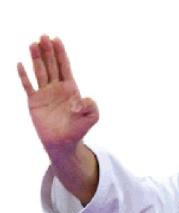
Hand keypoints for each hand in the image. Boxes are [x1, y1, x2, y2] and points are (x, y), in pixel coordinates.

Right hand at [17, 34, 98, 152]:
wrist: (63, 144)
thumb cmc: (78, 130)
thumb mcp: (91, 118)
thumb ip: (92, 107)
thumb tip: (82, 100)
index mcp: (70, 89)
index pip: (65, 67)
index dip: (61, 53)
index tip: (57, 39)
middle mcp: (56, 88)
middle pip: (51, 65)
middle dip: (48, 51)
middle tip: (44, 36)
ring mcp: (44, 93)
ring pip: (39, 71)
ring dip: (36, 58)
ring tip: (33, 44)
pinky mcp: (34, 102)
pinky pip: (28, 86)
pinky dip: (24, 76)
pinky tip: (20, 65)